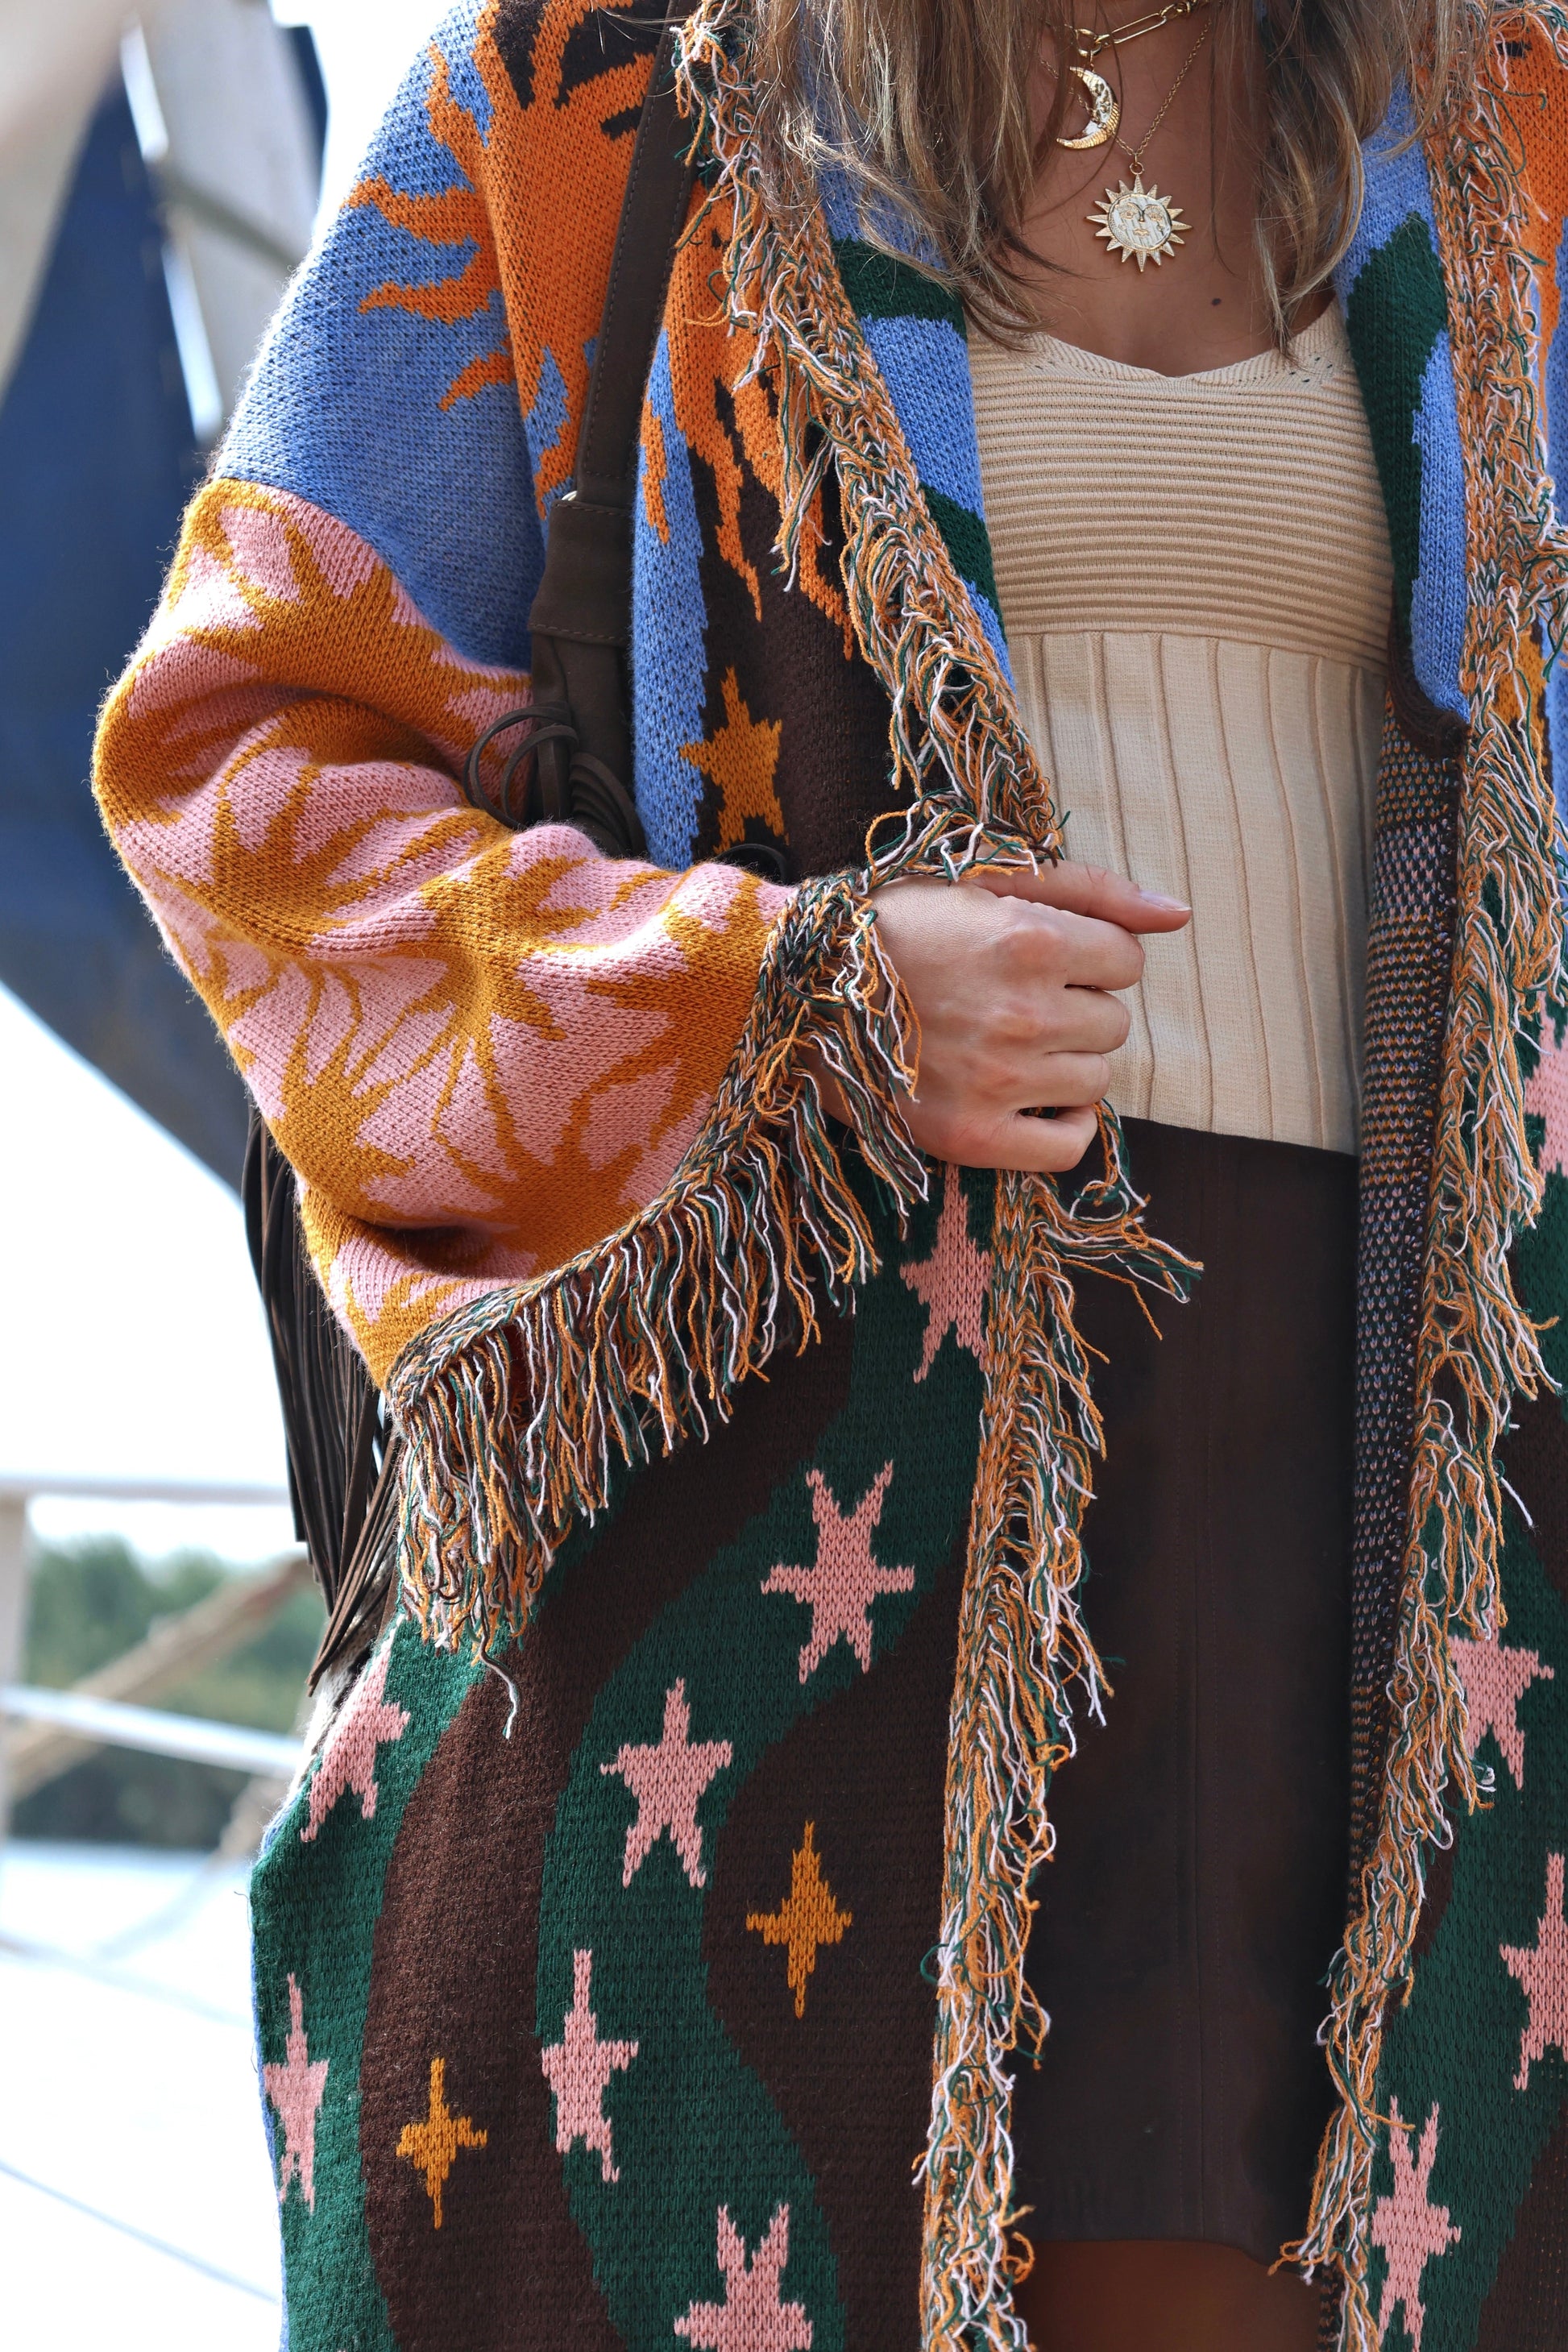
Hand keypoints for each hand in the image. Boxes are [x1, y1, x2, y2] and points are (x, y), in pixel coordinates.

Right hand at [869, 864, 1190, 1171]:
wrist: (800, 989)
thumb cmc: (898, 924)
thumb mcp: (989, 878)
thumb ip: (1092, 889)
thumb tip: (1180, 914)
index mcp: (1030, 940)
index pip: (1126, 961)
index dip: (1090, 958)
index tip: (1042, 960)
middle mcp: (1022, 1013)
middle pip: (1114, 1023)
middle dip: (1075, 1010)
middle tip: (1012, 1001)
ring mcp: (998, 1080)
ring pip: (1096, 1081)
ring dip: (1064, 1065)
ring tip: (1006, 1045)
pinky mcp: (970, 1136)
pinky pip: (1068, 1146)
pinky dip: (1062, 1127)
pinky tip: (1030, 1101)